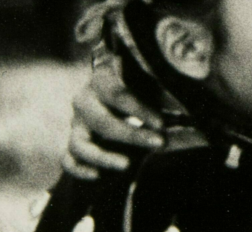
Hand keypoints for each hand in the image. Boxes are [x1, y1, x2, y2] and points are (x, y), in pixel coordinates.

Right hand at [63, 54, 164, 179]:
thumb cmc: (140, 90)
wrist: (117, 103)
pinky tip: (98, 175)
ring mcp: (75, 122)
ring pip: (79, 143)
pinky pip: (67, 160)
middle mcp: (85, 98)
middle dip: (131, 135)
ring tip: (127, 166)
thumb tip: (183, 102)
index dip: (139, 109)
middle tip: (159, 143)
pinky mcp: (71, 144)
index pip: (117, 92)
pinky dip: (80, 169)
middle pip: (101, 120)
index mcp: (102, 77)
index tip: (161, 124)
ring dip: (103, 156)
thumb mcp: (150, 85)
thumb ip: (162, 91)